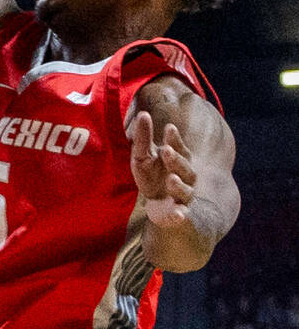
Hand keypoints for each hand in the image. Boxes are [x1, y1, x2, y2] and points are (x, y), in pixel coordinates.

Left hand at [131, 111, 196, 226]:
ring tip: (171, 179)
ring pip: (186, 191)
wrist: (161, 208)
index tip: (169, 128)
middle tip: (166, 150)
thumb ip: (144, 138)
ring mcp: (184, 196)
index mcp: (179, 162)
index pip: (180, 149)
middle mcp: (186, 177)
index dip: (175, 140)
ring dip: (179, 185)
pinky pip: (182, 215)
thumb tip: (143, 113)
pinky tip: (178, 215)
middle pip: (184, 168)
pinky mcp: (179, 214)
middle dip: (176, 159)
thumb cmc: (152, 177)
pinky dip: (181, 215)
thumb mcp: (143, 158)